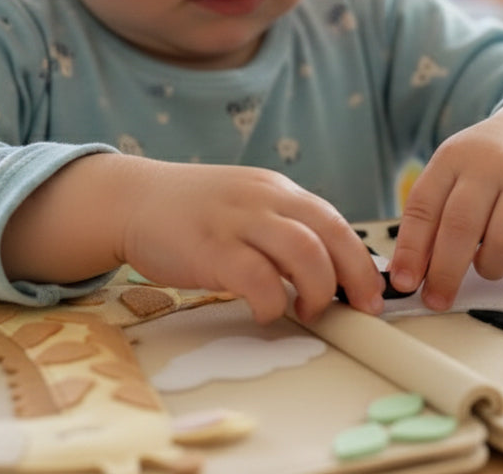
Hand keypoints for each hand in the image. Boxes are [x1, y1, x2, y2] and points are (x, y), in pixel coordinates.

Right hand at [118, 161, 384, 323]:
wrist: (130, 200)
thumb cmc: (191, 214)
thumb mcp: (245, 206)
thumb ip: (281, 229)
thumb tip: (326, 272)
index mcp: (277, 190)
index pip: (334, 221)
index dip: (361, 260)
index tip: (372, 294)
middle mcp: (262, 198)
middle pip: (328, 233)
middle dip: (354, 276)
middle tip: (358, 309)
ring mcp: (236, 220)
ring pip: (303, 251)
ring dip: (318, 289)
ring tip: (310, 310)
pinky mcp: (209, 248)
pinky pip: (257, 277)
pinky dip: (272, 301)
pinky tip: (266, 311)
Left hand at [386, 95, 502, 309]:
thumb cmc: (488, 165)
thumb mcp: (452, 172)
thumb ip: (430, 217)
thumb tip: (407, 274)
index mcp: (453, 158)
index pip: (423, 207)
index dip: (410, 250)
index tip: (403, 283)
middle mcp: (491, 165)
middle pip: (462, 227)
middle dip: (445, 273)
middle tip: (438, 300)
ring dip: (491, 268)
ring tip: (487, 265)